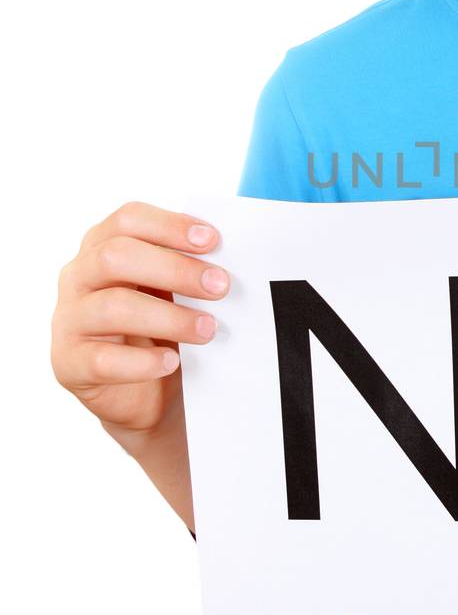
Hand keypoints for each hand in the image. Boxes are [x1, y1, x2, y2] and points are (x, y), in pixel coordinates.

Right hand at [51, 201, 229, 437]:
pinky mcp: (69, 364)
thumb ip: (189, 267)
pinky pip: (102, 360)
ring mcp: (69, 321)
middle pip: (116, 256)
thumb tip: (232, 255)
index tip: (213, 241)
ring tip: (208, 329)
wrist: (146, 395)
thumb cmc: (162, 328)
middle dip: (175, 269)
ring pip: (112, 307)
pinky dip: (142, 362)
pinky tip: (171, 361)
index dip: (170, 226)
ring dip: (169, 317)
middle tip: (220, 287)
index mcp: (103, 246)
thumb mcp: (173, 291)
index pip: (128, 219)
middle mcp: (78, 277)